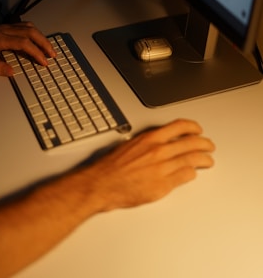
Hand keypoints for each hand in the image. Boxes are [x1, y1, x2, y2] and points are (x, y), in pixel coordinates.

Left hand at [0, 17, 55, 75]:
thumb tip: (12, 72)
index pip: (23, 43)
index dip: (36, 52)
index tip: (43, 62)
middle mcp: (5, 30)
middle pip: (31, 33)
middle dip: (44, 44)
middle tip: (53, 55)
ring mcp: (7, 26)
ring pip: (30, 28)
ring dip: (42, 38)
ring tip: (49, 49)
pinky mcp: (7, 26)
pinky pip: (25, 26)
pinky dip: (35, 32)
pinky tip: (39, 39)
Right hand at [85, 119, 214, 210]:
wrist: (102, 184)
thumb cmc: (111, 166)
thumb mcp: (130, 144)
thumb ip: (148, 142)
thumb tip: (160, 142)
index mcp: (150, 138)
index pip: (179, 126)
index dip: (192, 127)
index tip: (197, 129)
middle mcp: (158, 151)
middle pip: (191, 143)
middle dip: (204, 144)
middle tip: (209, 146)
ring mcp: (162, 168)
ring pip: (191, 160)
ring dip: (203, 160)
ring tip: (208, 160)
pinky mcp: (163, 185)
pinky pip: (185, 176)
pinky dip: (191, 174)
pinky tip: (192, 173)